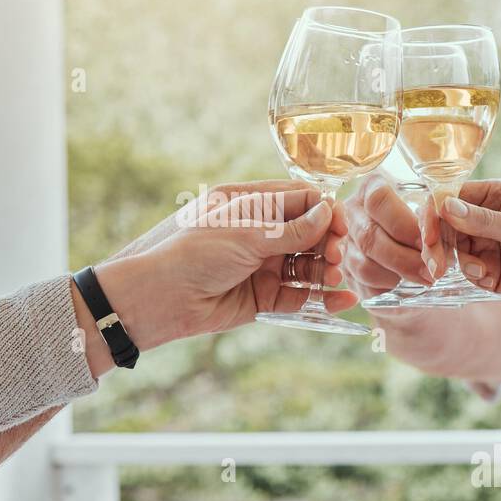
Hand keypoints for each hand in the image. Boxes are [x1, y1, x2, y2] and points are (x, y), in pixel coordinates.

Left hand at [85, 181, 357, 370]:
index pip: (300, 200)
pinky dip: (321, 298)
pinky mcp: (262, 297)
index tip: (341, 227)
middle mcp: (259, 233)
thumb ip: (289, 229)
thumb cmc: (193, 254)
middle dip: (328, 244)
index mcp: (251, 204)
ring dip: (327, 271)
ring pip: (307, 266)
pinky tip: (341, 301)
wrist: (159, 298)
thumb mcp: (245, 234)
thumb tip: (327, 213)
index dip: (325, 212)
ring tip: (338, 279)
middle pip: (309, 234)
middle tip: (335, 257)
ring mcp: (261, 265)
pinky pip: (299, 295)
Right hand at [339, 174, 436, 299]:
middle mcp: (351, 213)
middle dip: (407, 258)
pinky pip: (363, 285)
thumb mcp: (430, 209)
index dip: (405, 224)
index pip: (378, 200)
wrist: (410, 246)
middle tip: (435, 270)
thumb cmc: (424, 222)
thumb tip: (437, 239)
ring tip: (425, 277)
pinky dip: (388, 288)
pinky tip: (406, 283)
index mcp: (370, 187)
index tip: (429, 242)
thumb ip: (432, 219)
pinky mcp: (347, 272)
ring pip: (365, 265)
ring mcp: (344, 244)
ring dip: (399, 275)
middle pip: (370, 237)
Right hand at [428, 178, 500, 350]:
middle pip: (445, 225)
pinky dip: (475, 278)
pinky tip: (494, 282)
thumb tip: (445, 206)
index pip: (453, 197)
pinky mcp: (491, 271)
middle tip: (436, 266)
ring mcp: (489, 244)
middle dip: (439, 245)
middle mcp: (489, 217)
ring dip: (460, 264)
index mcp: (499, 195)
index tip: (427, 237)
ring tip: (483, 274)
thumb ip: (484, 221)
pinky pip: (467, 272)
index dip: (435, 214)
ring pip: (452, 251)